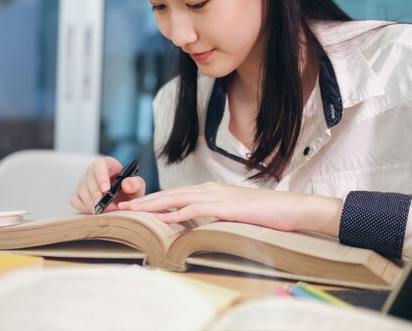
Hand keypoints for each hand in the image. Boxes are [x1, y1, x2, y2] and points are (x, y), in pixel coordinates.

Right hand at [69, 156, 145, 213]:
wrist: (123, 202)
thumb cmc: (129, 192)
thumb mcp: (137, 188)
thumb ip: (136, 184)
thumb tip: (125, 183)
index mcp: (108, 164)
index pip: (100, 163)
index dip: (101, 175)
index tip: (105, 189)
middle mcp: (93, 171)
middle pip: (88, 177)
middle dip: (94, 192)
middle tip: (101, 204)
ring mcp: (84, 182)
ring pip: (81, 189)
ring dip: (89, 201)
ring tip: (100, 211)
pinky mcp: (78, 194)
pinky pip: (74, 199)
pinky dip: (82, 207)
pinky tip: (92, 211)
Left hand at [118, 182, 341, 236]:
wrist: (290, 208)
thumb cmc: (264, 213)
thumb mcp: (233, 213)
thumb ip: (214, 214)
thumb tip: (197, 222)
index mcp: (210, 190)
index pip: (174, 194)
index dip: (153, 200)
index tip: (134, 207)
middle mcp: (208, 189)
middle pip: (169, 194)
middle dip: (144, 201)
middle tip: (121, 207)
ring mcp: (216, 196)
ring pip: (176, 199)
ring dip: (152, 205)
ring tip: (133, 211)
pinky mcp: (225, 206)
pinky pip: (195, 210)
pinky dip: (176, 214)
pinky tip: (162, 218)